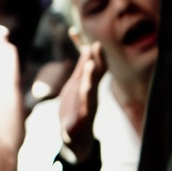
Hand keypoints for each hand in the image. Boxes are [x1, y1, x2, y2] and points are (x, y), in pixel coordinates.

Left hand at [57, 43, 104, 157]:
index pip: (90, 63)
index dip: (88, 49)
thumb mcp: (77, 85)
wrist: (75, 139)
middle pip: (96, 75)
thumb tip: (87, 46)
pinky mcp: (82, 119)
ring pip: (90, 90)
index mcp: (88, 84)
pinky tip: (84, 89)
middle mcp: (90, 93)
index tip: (74, 31)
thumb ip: (82, 67)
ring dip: (91, 77)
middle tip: (96, 45)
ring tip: (91, 65)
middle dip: (96, 60)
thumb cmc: (76, 109)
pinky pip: (84, 108)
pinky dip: (84, 98)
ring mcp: (87, 106)